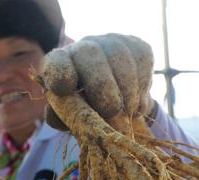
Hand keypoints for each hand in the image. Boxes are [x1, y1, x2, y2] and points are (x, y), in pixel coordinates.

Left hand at [40, 33, 154, 133]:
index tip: (65, 89)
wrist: (117, 101)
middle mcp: (84, 46)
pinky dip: (142, 86)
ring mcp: (112, 43)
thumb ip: (61, 116)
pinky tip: (136, 102)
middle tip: (110, 111)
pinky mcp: (137, 45)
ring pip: (120, 58)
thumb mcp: (70, 116)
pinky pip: (142, 61)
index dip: (60, 72)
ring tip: (127, 112)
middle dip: (102, 86)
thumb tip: (63, 117)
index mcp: (61, 64)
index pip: (56, 61)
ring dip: (126, 91)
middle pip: (90, 54)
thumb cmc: (86, 110)